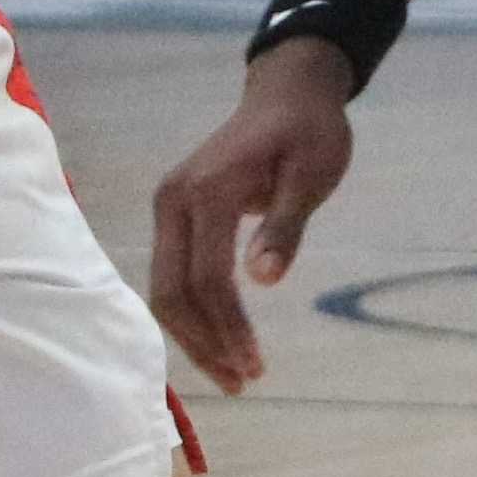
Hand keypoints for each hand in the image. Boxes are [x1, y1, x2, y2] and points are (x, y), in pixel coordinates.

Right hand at [145, 41, 362, 389]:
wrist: (287, 94)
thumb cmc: (309, 132)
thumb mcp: (312, 175)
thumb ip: (285, 227)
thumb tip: (264, 279)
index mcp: (208, 191)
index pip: (208, 278)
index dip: (229, 328)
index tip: (256, 366)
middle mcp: (174, 200)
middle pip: (171, 292)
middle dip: (203, 344)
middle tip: (242, 382)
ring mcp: (168, 207)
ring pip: (165, 289)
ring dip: (194, 337)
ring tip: (233, 373)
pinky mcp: (173, 215)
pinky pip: (172, 275)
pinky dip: (191, 314)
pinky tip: (218, 341)